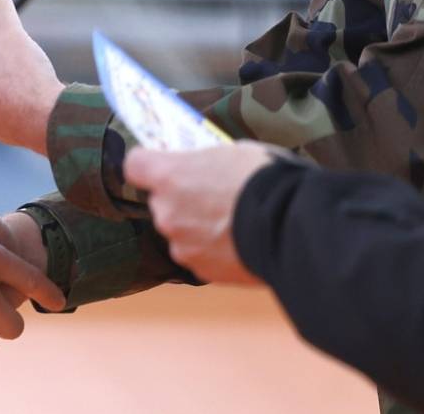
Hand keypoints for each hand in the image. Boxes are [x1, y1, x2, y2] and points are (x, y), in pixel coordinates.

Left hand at [124, 141, 283, 284]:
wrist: (289, 226)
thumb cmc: (263, 180)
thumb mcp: (233, 151)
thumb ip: (206, 162)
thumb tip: (205, 165)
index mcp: (170, 175)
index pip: (135, 165)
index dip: (149, 164)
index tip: (164, 163)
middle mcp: (166, 212)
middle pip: (161, 201)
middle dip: (181, 198)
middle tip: (213, 194)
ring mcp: (181, 245)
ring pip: (179, 231)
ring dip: (196, 227)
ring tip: (232, 222)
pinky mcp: (201, 271)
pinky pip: (198, 255)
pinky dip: (212, 250)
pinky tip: (238, 242)